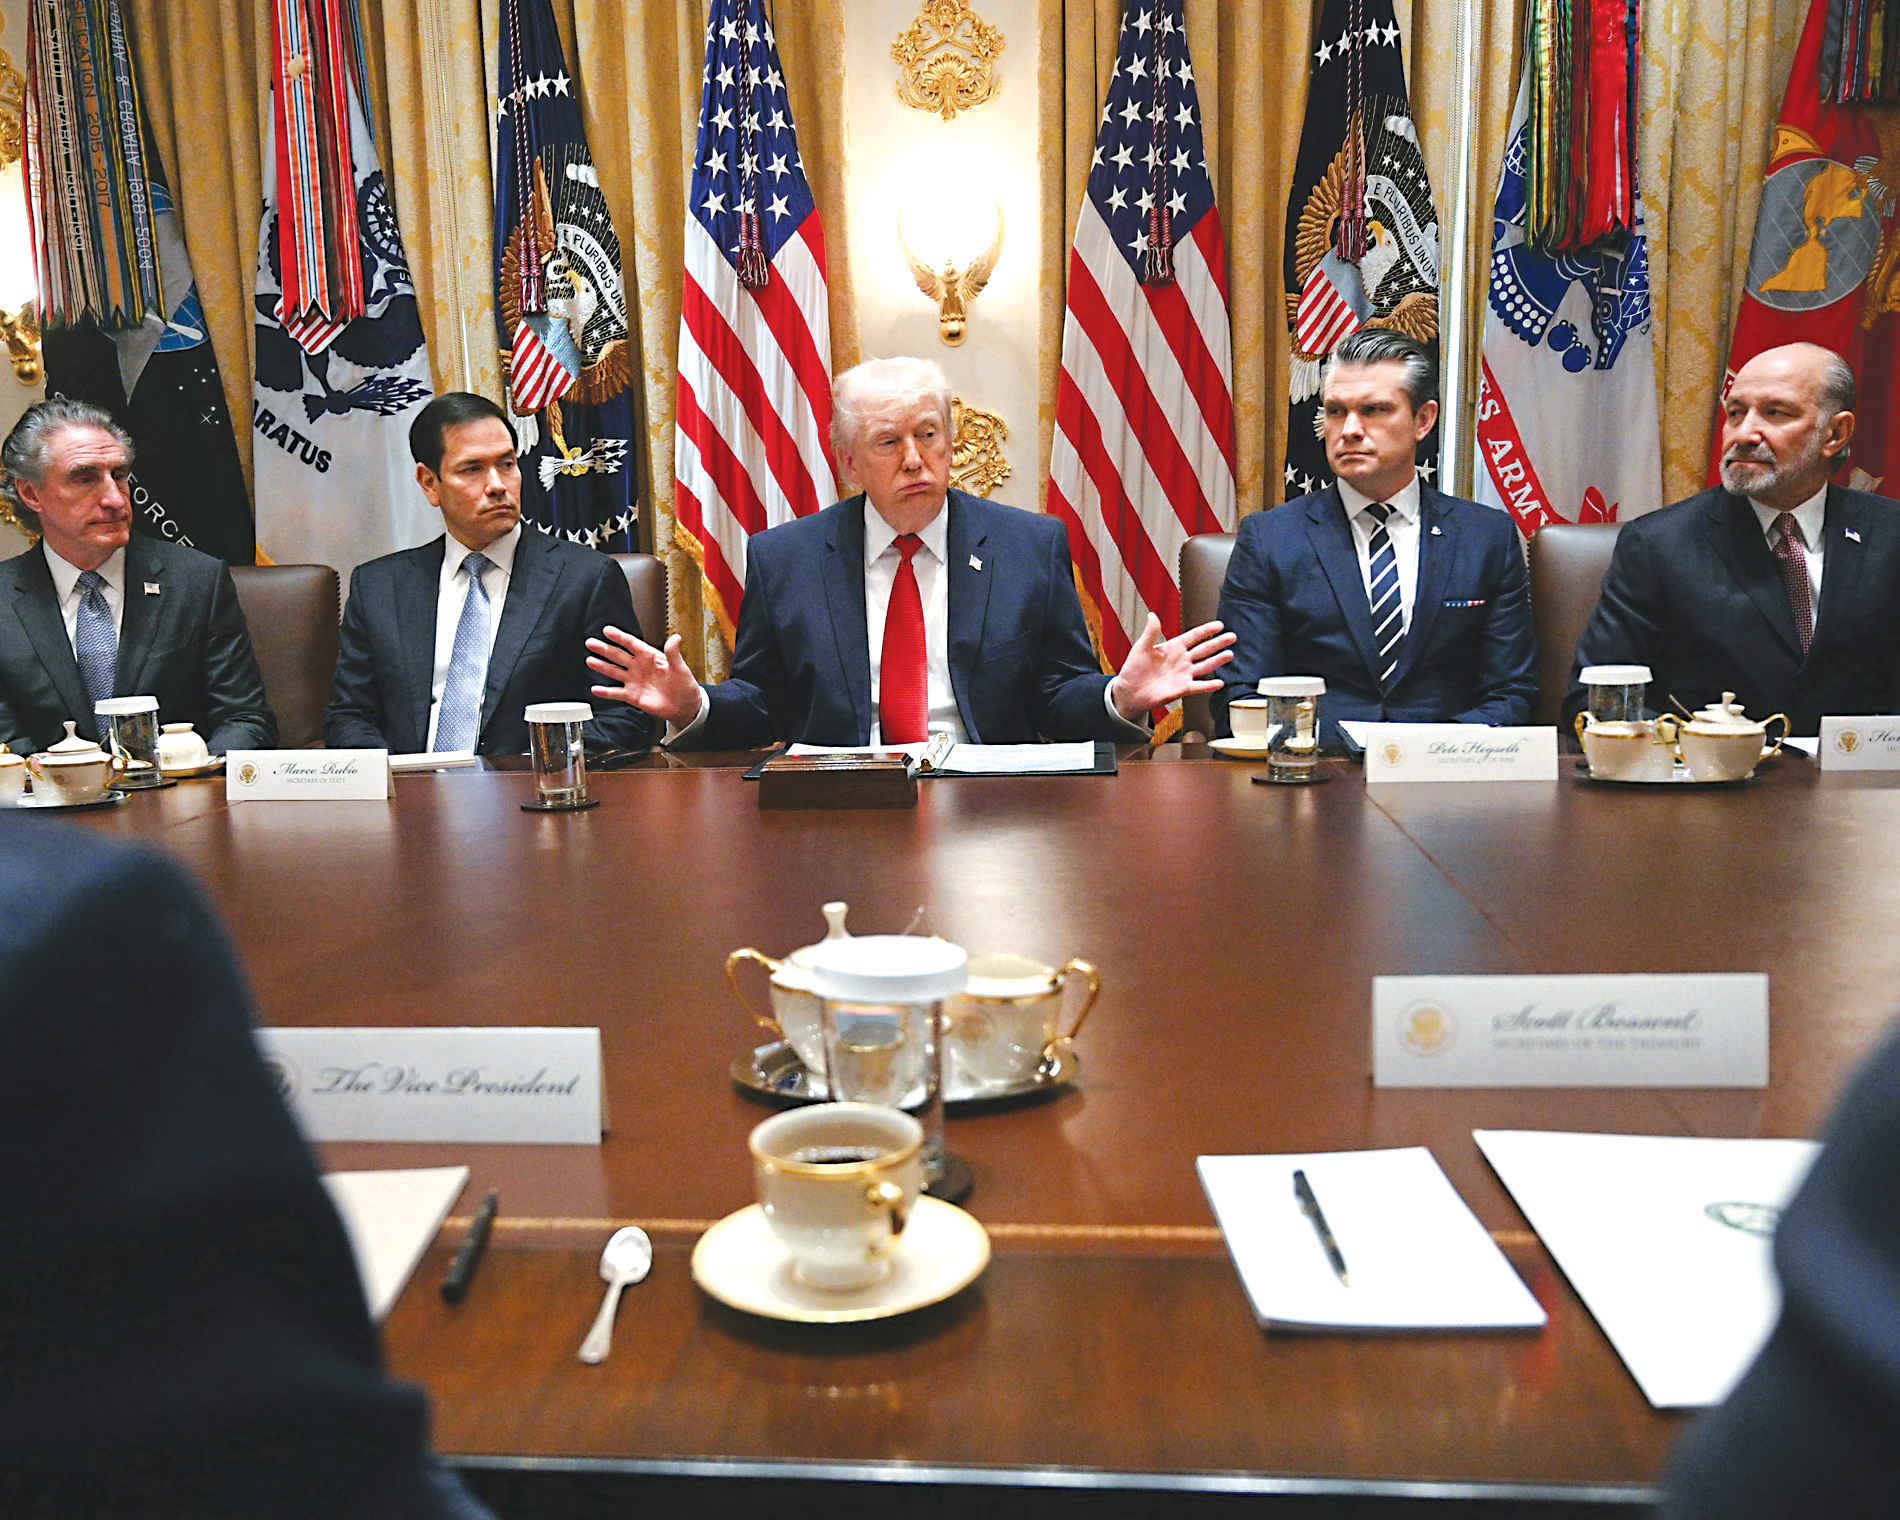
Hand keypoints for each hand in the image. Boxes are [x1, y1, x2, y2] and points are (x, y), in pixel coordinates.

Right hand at [587, 626, 703, 726]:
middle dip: (604, 649)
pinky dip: (606, 692)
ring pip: (614, 672)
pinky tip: (596, 689)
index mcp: (650, 657)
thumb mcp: (680, 668)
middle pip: (618, 656)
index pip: (632, 644)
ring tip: (590, 661)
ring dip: (602, 667)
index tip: (607, 630)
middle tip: (590, 642)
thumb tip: (675, 637)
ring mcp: (634, 681)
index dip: (619, 637)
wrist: (684, 706)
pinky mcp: (632, 696)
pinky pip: (617, 693)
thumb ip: (674, 653)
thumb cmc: (684, 685)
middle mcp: (639, 667)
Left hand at [1109, 614, 1235, 721]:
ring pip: (1205, 666)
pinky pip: (1199, 686)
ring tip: (1229, 655)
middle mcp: (1182, 660)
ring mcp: (1184, 674)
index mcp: (1174, 647)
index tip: (1219, 625)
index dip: (1206, 630)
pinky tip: (1220, 682)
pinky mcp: (1183, 688)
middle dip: (1218, 643)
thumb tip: (1152, 614)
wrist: (1130, 691)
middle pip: (1204, 649)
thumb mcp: (1141, 648)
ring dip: (1217, 661)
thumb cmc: (1134, 669)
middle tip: (1232, 637)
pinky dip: (1209, 685)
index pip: (1194, 636)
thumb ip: (1151, 632)